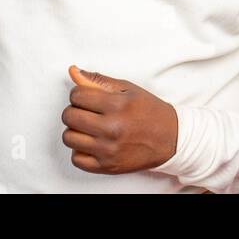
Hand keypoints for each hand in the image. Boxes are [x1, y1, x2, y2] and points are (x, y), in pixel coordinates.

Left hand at [61, 65, 178, 174]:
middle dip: (75, 110)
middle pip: (69, 116)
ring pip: (69, 138)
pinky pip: (76, 159)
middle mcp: (112, 129)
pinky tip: (92, 143)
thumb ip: (98, 81)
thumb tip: (73, 72)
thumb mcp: (128, 89)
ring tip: (89, 127)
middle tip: (87, 111)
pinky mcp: (107, 166)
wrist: (170, 139)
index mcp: (117, 106)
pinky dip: (80, 151)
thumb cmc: (150, 112)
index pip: (76, 95)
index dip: (79, 94)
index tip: (86, 97)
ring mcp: (108, 150)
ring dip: (75, 131)